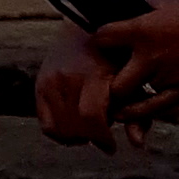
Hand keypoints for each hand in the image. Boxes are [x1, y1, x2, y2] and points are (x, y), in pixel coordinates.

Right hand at [32, 24, 132, 147]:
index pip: (91, 117)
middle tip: (103, 136)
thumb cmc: (116, 60)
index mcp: (92, 74)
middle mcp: (66, 76)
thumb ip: (138, 114)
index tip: (112, 146)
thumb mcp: (133, 84)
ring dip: (77, 136)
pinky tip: (75, 129)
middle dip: (92, 138)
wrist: (85, 32)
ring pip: (60, 129)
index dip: (102, 138)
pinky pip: (46, 125)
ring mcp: (49, 81)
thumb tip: (137, 145)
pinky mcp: (39, 86)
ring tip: (90, 129)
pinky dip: (60, 133)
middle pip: (75, 126)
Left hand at [88, 0, 178, 113]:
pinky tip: (126, 113)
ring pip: (130, 97)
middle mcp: (151, 57)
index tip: (99, 42)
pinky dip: (138, 112)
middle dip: (102, 79)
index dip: (98, 40)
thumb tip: (124, 9)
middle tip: (98, 77)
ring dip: (120, 97)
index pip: (103, 38)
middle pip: (111, 78)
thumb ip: (144, 10)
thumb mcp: (172, 2)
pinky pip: (154, 109)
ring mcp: (169, 79)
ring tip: (108, 97)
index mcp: (144, 28)